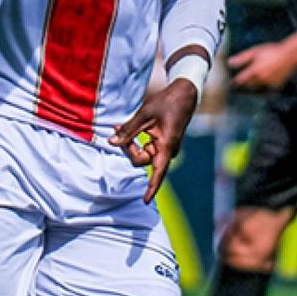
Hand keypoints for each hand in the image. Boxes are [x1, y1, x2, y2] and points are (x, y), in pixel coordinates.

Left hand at [109, 79, 197, 202]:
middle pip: (142, 160)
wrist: (184, 94)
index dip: (152, 188)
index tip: (145, 201)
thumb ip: (128, 131)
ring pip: (143, 154)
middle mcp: (168, 150)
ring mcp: (166, 147)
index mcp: (166, 146)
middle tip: (116, 129)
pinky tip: (126, 129)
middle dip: (128, 148)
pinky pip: (147, 147)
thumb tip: (111, 143)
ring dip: (130, 143)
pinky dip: (136, 140)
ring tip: (119, 126)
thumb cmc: (166, 103)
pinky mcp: (164, 142)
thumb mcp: (144, 115)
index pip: (158, 172)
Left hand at [229, 42, 296, 90]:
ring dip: (253, 85)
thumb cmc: (271, 51)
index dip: (235, 81)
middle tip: (242, 80)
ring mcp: (269, 84)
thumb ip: (242, 58)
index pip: (240, 80)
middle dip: (244, 83)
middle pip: (248, 85)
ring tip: (253, 78)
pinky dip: (264, 84)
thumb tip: (230, 63)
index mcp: (254, 71)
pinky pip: (267, 87)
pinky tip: (265, 78)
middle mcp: (261, 80)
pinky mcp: (276, 86)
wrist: (290, 55)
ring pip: (257, 87)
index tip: (232, 81)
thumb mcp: (255, 52)